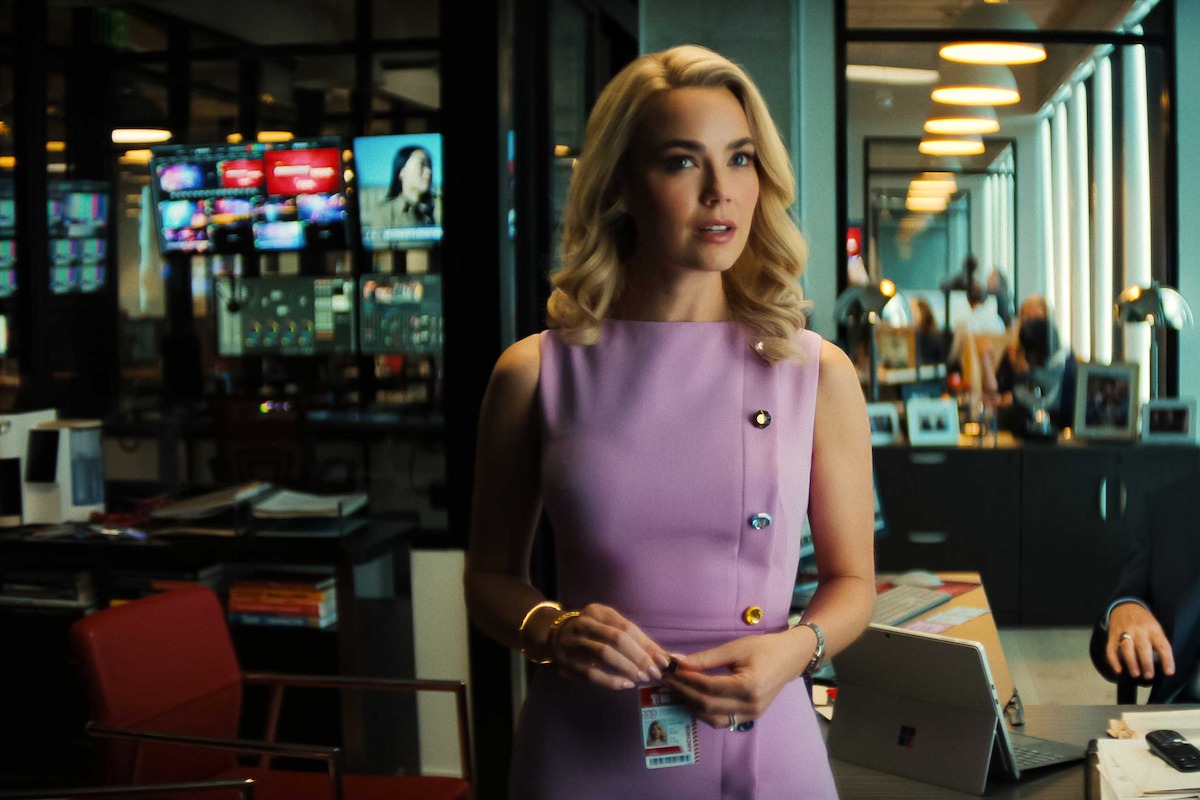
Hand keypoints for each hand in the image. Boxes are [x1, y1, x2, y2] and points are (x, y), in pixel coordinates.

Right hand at [550, 603, 671, 689]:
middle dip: (640, 657)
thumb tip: (666, 657)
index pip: (627, 627)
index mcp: (598, 611)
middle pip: (617, 639)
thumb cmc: (592, 633)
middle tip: (654, 672)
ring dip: (627, 667)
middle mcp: (585, 624)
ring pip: (605, 654)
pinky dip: (612, 680)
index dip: (647, 644)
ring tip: (642, 677)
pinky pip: (593, 673)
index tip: (663, 660)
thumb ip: (635, 639)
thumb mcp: (609, 627)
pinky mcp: (568, 662)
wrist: (553, 636)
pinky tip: (626, 684)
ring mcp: (574, 643)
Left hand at [662, 629, 812, 728]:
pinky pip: (721, 720)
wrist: (790, 658)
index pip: (708, 687)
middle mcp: (750, 705)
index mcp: (749, 686)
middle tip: (666, 679)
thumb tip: (677, 661)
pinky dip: (703, 712)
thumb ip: (705, 658)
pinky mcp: (749, 718)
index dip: (685, 680)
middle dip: (683, 692)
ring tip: (675, 689)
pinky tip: (691, 698)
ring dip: (690, 705)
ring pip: (712, 718)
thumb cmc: (764, 648)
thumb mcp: (735, 648)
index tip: (668, 670)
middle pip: (707, 705)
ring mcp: (751, 715)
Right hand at [1107, 602, 1174, 680]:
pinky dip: (1113, 660)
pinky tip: (1118, 670)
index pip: (1162, 645)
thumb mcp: (1155, 627)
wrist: (1125, 606)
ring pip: (1127, 648)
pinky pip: (1111, 648)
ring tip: (1135, 674)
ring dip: (1131, 662)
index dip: (1167, 659)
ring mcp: (1124, 631)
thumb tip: (1163, 664)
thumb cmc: (1144, 621)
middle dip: (1146, 663)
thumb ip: (1158, 642)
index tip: (1169, 672)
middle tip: (1149, 676)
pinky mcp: (1112, 635)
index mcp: (1153, 628)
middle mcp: (1138, 630)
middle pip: (1143, 647)